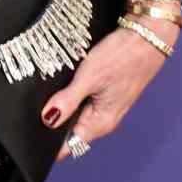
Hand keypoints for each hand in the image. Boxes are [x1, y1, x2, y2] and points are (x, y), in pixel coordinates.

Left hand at [42, 23, 170, 159]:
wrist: (148, 36)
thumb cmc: (124, 56)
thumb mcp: (89, 77)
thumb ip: (67, 101)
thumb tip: (48, 120)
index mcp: (100, 123)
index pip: (69, 146)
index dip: (49, 144)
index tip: (32, 134)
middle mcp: (103, 119)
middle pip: (69, 131)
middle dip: (52, 122)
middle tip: (36, 108)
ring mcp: (105, 106)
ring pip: (75, 114)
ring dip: (62, 106)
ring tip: (52, 93)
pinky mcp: (105, 93)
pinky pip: (83, 101)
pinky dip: (72, 95)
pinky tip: (67, 84)